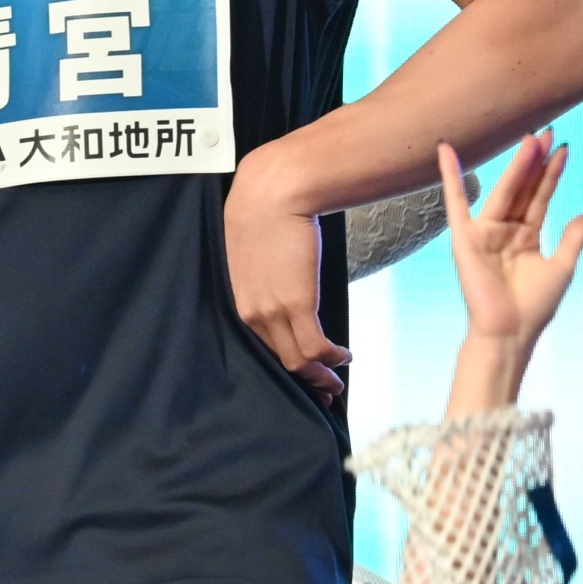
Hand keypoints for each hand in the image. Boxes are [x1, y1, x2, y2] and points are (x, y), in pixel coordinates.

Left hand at [224, 160, 350, 404]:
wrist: (272, 194)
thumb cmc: (263, 218)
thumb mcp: (252, 256)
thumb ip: (261, 281)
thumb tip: (283, 292)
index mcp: (238, 301)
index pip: (260, 347)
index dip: (282, 365)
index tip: (299, 374)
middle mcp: (251, 312)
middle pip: (279, 359)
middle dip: (304, 379)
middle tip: (324, 389)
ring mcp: (272, 310)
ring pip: (298, 359)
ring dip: (321, 374)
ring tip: (337, 379)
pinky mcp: (296, 302)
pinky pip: (315, 346)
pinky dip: (332, 357)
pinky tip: (343, 355)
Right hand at [441, 133, 582, 354]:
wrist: (511, 330)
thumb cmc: (536, 306)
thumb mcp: (563, 267)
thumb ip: (572, 236)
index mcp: (528, 236)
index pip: (542, 197)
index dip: (553, 173)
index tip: (563, 147)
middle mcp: (505, 228)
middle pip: (524, 187)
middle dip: (535, 161)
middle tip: (546, 131)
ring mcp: (484, 230)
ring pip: (503, 190)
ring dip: (516, 164)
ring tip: (530, 138)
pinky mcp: (464, 236)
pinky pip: (455, 200)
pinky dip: (449, 174)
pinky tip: (447, 149)